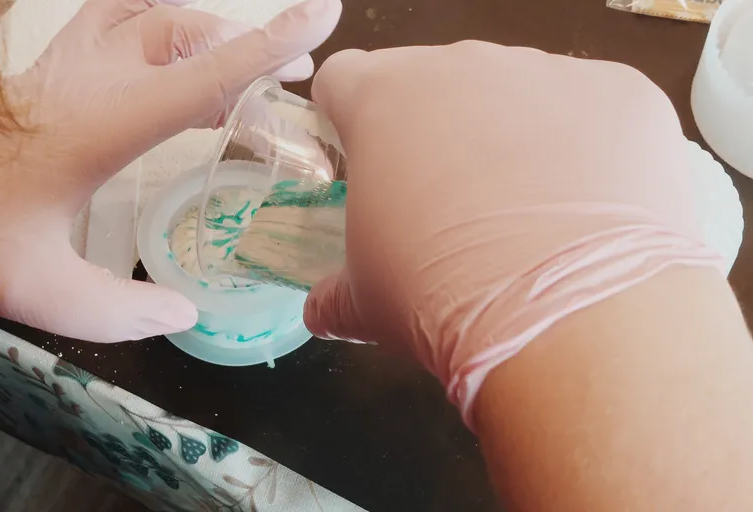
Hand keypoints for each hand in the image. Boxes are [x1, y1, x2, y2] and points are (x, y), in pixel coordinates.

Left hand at [0, 0, 341, 341]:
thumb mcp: (44, 291)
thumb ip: (120, 310)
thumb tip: (184, 312)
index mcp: (107, 128)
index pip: (205, 77)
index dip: (269, 46)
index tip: (321, 16)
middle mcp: (91, 82)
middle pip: (184, 32)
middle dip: (246, 43)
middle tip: (286, 72)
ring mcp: (63, 67)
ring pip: (145, 13)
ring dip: (200, 27)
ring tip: (231, 56)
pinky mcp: (43, 69)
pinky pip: (106, 17)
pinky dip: (147, 17)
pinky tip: (158, 42)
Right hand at [303, 42, 719, 422]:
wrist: (572, 320)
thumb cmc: (442, 299)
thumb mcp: (366, 302)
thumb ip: (333, 293)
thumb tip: (319, 310)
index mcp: (382, 99)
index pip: (344, 79)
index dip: (348, 119)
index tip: (364, 160)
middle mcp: (463, 66)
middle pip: (434, 83)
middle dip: (434, 133)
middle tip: (448, 207)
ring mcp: (548, 72)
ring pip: (515, 93)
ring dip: (511, 138)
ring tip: (529, 216)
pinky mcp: (621, 92)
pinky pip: (591, 110)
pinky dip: (587, 148)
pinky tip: (592, 210)